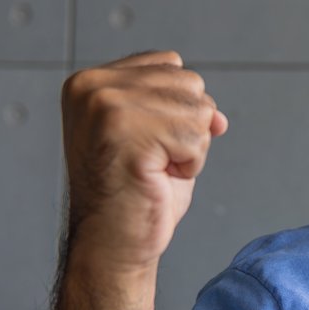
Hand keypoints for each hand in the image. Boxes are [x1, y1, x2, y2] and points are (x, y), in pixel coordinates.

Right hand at [60, 51, 227, 271]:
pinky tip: (157, 178)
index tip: (146, 143)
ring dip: (189, 148)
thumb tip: (218, 116)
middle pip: (190, 83)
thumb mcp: (160, 137)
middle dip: (187, 128)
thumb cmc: (135, 195)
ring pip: (198, 109)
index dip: (177, 110)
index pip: (172, 65)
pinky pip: (197, 136)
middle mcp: (92, 87)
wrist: (113, 244)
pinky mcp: (125, 133)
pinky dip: (190, 163)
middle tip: (151, 161)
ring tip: (154, 169)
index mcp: (90, 81)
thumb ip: (183, 108)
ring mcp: (106, 107)